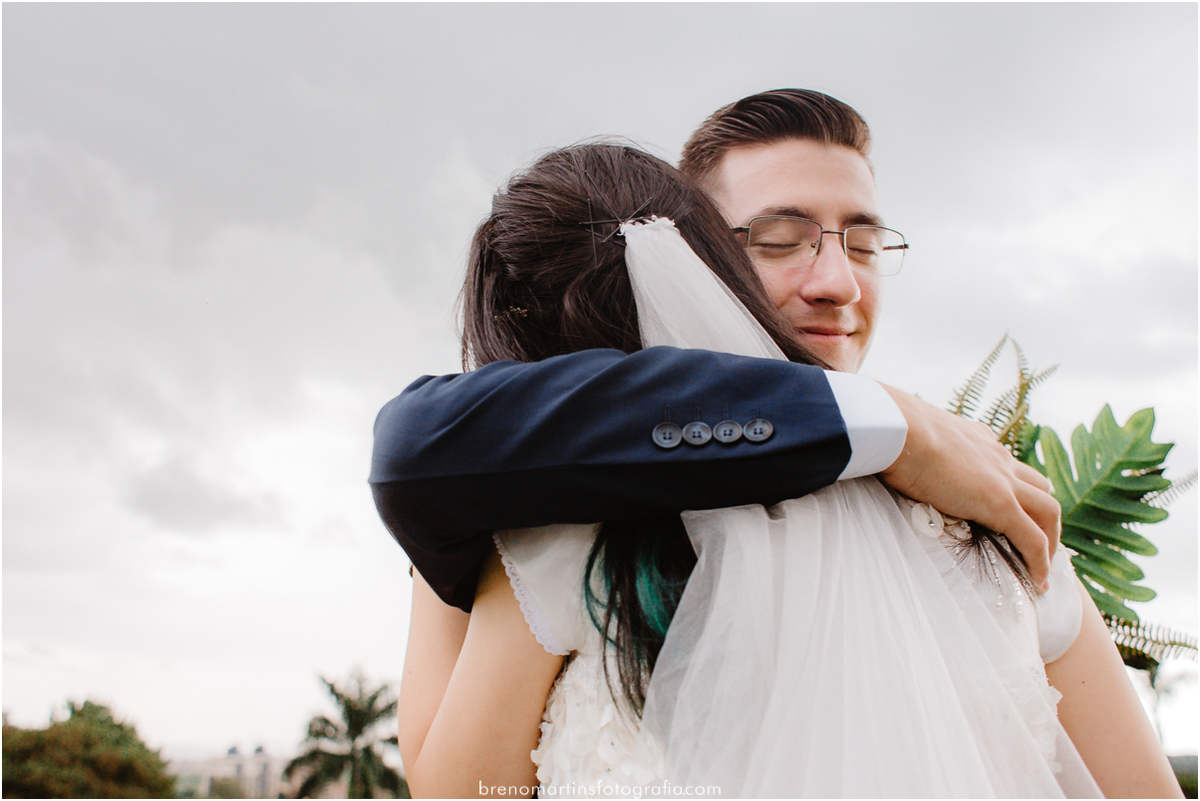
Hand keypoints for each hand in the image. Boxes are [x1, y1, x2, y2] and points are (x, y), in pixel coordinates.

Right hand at [877, 384, 1060, 588]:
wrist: (898, 429)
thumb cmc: (892, 431)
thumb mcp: (909, 437)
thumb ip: (912, 448)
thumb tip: (885, 453)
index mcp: (976, 439)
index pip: (1006, 463)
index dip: (1014, 487)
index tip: (1010, 507)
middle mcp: (997, 457)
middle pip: (1039, 485)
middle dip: (1043, 513)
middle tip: (1037, 540)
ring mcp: (1003, 479)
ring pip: (1048, 509)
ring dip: (1050, 537)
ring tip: (1042, 564)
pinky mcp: (1000, 503)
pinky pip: (1032, 538)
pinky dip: (1040, 560)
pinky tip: (1038, 581)